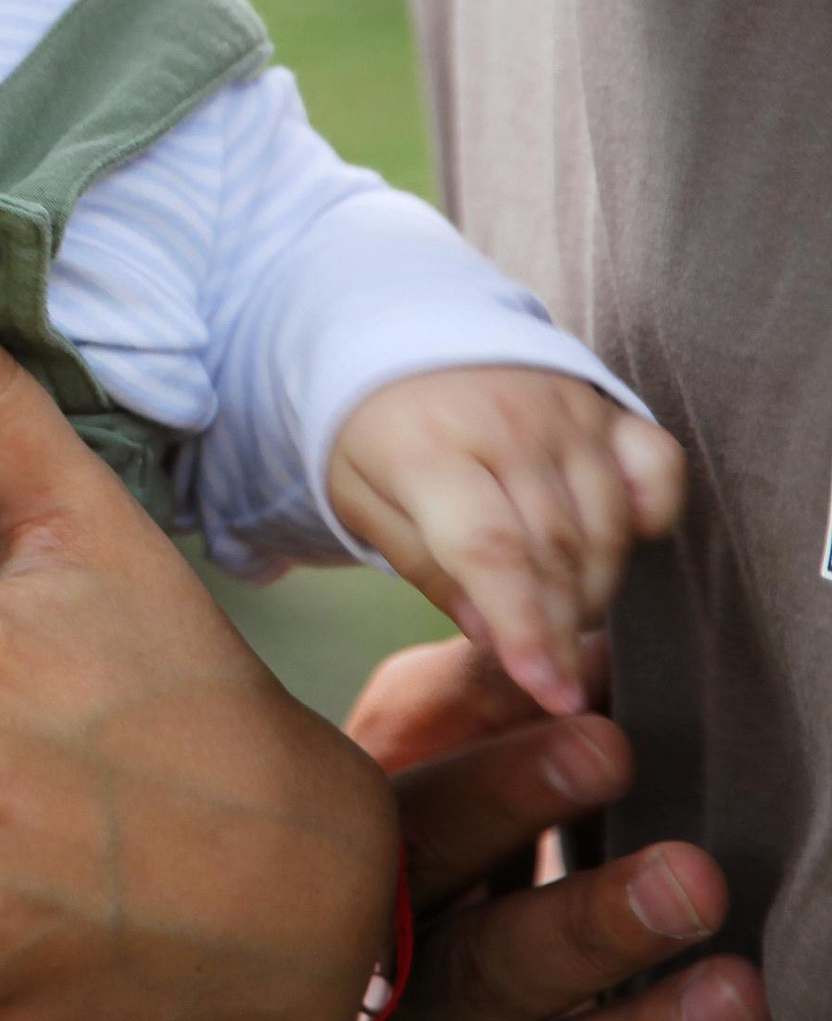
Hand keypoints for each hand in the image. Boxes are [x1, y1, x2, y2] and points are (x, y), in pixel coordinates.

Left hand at [325, 369, 683, 711]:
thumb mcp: (362, 498)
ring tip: (566, 617)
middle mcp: (507, 425)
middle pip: (556, 549)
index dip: (526, 628)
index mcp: (431, 448)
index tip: (549, 691)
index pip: (492, 551)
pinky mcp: (604, 404)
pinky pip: (657, 467)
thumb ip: (422, 567)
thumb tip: (490, 634)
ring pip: (607, 524)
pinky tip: (620, 543)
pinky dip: (650, 516)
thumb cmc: (375, 430)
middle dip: (561, 628)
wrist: (398, 329)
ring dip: (596, 587)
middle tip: (551, 672)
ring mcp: (564, 409)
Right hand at [340, 636, 770, 1020]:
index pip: (414, 839)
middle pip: (474, 974)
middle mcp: (370, 1020)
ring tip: (741, 994)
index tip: (610, 738)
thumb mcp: (428, 758)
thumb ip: (483, 696)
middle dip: (591, 925)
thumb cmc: (436, 852)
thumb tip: (579, 640)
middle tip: (699, 878)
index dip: (506, 790)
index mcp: (345, 892)